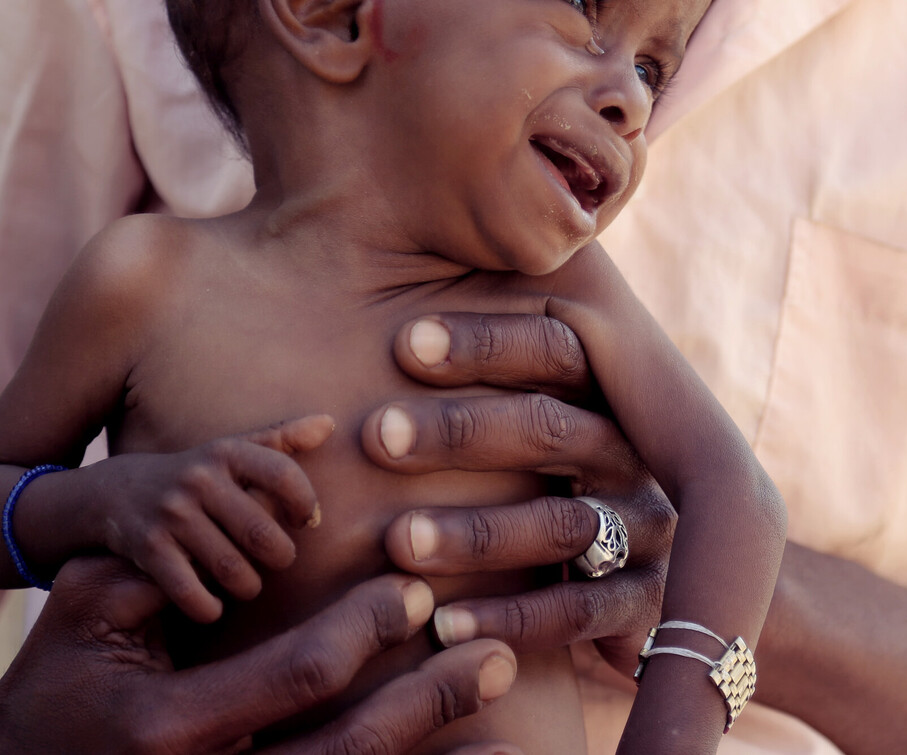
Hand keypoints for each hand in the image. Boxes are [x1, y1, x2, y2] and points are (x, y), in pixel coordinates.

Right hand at [0, 556, 521, 754]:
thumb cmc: (53, 695)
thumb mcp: (83, 622)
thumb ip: (160, 566)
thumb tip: (261, 525)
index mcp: (171, 727)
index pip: (299, 675)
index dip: (366, 630)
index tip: (415, 592)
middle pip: (347, 749)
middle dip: (426, 702)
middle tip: (491, 657)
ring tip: (502, 728)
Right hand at [83, 415, 333, 621]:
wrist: (115, 492)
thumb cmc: (196, 475)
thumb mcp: (234, 449)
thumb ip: (283, 438)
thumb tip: (329, 424)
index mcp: (227, 454)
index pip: (283, 475)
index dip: (305, 502)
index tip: (306, 520)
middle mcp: (199, 480)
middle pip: (261, 532)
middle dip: (280, 556)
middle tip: (280, 560)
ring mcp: (172, 515)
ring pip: (230, 567)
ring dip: (248, 585)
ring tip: (250, 584)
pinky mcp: (148, 548)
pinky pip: (188, 589)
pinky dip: (207, 607)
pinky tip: (214, 607)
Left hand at [375, 313, 672, 676]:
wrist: (618, 584)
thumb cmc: (504, 485)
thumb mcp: (501, 422)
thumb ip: (463, 368)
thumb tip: (392, 309)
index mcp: (603, 393)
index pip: (559, 351)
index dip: (486, 344)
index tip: (405, 344)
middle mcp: (631, 455)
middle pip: (555, 431)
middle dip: (462, 431)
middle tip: (379, 434)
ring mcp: (644, 530)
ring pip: (562, 523)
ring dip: (477, 534)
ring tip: (399, 541)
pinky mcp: (644, 603)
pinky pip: (579, 608)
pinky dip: (511, 616)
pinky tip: (443, 622)